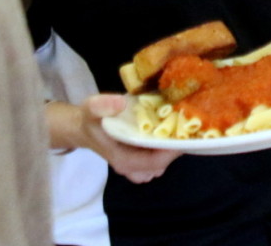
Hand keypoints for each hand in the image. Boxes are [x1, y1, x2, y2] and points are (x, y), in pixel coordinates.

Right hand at [54, 95, 179, 183]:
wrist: (84, 128)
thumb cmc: (91, 120)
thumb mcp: (92, 107)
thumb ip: (103, 105)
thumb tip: (120, 103)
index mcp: (122, 159)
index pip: (154, 162)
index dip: (172, 151)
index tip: (185, 134)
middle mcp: (130, 167)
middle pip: (161, 164)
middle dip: (175, 148)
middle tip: (186, 127)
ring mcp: (135, 166)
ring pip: (161, 164)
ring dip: (171, 149)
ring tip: (179, 129)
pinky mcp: (139, 160)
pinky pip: (157, 160)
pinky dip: (165, 149)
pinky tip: (169, 132)